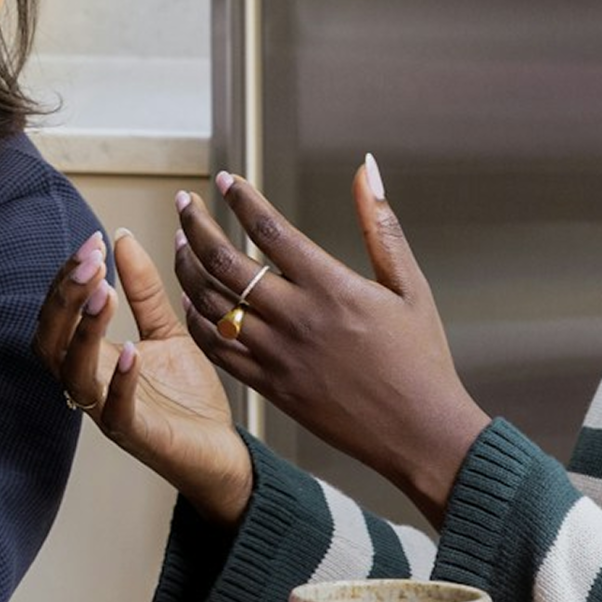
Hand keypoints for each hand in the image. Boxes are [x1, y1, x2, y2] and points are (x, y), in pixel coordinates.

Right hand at [32, 229, 252, 526]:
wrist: (222, 452)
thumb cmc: (187, 398)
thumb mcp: (167, 331)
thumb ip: (143, 290)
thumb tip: (121, 238)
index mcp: (93, 358)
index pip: (57, 314)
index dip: (67, 278)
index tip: (93, 242)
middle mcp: (92, 383)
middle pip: (50, 340)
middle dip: (65, 297)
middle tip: (90, 261)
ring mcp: (109, 410)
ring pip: (74, 373)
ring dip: (85, 331)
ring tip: (105, 293)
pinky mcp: (138, 435)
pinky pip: (116, 410)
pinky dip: (119, 380)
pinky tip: (131, 350)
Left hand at [174, 158, 491, 525]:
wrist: (419, 432)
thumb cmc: (421, 357)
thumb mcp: (409, 285)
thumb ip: (380, 225)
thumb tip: (368, 169)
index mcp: (331, 287)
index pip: (270, 229)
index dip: (240, 199)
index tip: (224, 179)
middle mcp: (297, 318)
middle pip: (226, 262)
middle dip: (197, 225)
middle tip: (185, 203)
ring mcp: (278, 355)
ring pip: (212, 304)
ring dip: (188, 268)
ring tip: (180, 243)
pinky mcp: (270, 386)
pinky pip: (218, 349)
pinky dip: (199, 320)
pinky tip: (191, 300)